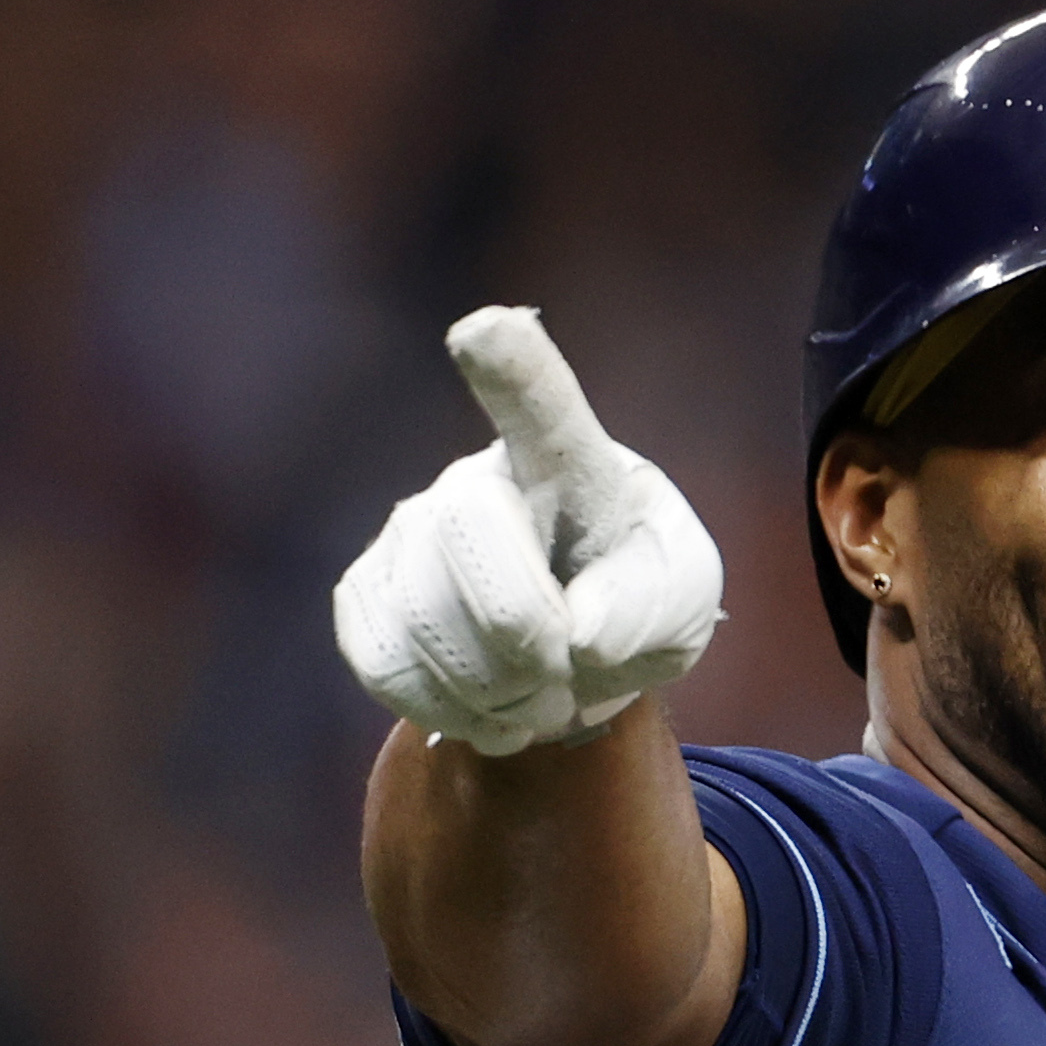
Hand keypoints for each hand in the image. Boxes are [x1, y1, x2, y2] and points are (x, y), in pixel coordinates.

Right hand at [333, 308, 724, 756]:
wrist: (570, 657)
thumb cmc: (632, 600)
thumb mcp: (681, 597)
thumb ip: (651, 605)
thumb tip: (578, 633)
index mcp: (562, 456)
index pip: (537, 402)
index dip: (509, 366)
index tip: (482, 331)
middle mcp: (470, 481)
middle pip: (470, 546)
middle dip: (528, 639)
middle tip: (568, 671)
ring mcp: (406, 536)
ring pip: (427, 625)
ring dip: (498, 693)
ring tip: (538, 696)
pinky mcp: (364, 600)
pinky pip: (388, 669)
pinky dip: (449, 713)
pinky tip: (489, 709)